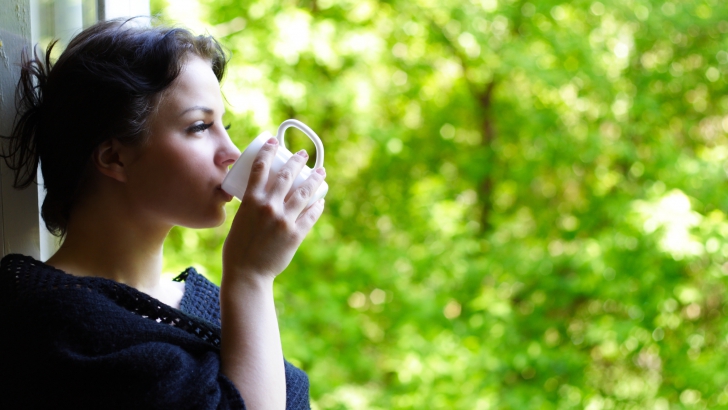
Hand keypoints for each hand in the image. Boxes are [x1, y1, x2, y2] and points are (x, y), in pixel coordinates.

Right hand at [222, 137, 325, 280]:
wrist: (247, 274)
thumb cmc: (237, 249)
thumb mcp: (239, 221)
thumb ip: (251, 208)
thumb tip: (261, 198)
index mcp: (250, 201)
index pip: (260, 168)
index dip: (268, 151)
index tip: (274, 141)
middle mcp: (268, 207)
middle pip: (286, 176)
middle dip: (297, 161)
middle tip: (303, 154)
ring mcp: (284, 220)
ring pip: (304, 193)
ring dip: (314, 180)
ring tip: (320, 172)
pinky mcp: (295, 234)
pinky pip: (311, 215)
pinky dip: (317, 206)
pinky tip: (321, 199)